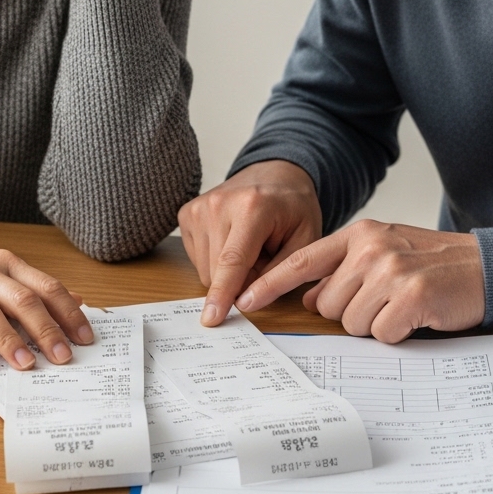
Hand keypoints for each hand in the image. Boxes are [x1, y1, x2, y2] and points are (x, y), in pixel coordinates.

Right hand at [0, 228, 92, 370]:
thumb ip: (30, 285)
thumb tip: (76, 300)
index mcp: (3, 263)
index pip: (44, 287)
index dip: (68, 313)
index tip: (86, 337)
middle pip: (21, 300)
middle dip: (46, 330)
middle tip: (64, 357)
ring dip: (11, 341)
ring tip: (27, 366)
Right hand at [178, 160, 322, 326]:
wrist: (274, 175)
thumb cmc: (294, 209)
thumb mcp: (305, 240)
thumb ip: (279, 274)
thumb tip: (245, 302)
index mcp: (252, 208)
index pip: (232, 260)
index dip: (222, 293)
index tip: (211, 319)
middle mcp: (217, 204)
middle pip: (217, 271)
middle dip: (240, 281)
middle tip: (264, 257)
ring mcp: (198, 208)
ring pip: (205, 269)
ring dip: (228, 272)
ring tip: (249, 246)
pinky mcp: (187, 214)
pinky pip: (197, 259)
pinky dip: (216, 261)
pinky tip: (232, 241)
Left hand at [232, 220, 485, 342]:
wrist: (487, 267)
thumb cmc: (433, 265)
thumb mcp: (384, 254)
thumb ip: (344, 271)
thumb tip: (309, 299)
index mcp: (359, 235)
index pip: (302, 261)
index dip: (269, 283)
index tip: (242, 300)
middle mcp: (371, 248)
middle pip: (327, 305)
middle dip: (352, 313)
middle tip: (386, 301)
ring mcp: (391, 270)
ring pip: (351, 323)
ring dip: (376, 324)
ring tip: (403, 305)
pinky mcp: (411, 295)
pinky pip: (381, 333)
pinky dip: (398, 333)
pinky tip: (417, 315)